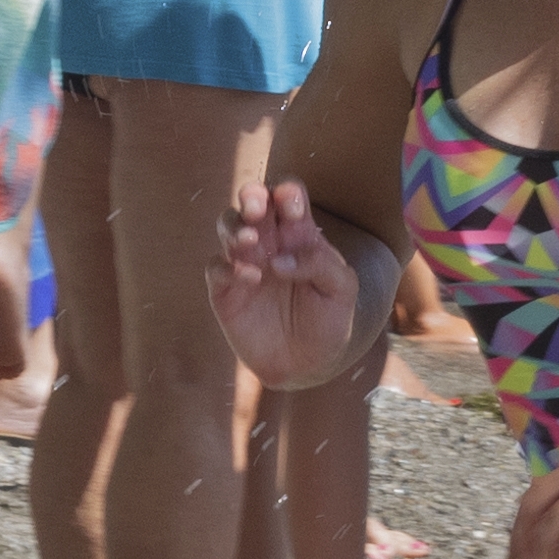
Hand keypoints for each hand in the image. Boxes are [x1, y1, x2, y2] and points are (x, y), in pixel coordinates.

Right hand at [211, 177, 370, 391]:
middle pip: (253, 201)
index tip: (294, 210)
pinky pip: (216, 267)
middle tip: (257, 209)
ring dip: (235, 227)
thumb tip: (280, 259)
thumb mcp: (342, 290)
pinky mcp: (225, 289)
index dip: (287, 193)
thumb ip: (321, 264)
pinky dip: (227, 267)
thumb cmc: (328, 321)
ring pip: (227, 226)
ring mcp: (245, 262)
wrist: (307, 365)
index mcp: (299, 233)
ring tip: (251, 242)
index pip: (288, 196)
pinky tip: (249, 278)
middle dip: (252, 196)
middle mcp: (269, 241)